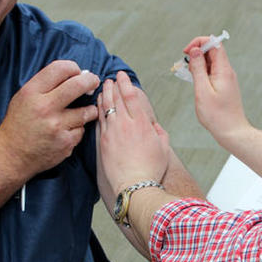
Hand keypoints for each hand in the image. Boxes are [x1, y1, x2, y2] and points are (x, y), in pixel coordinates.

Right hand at [0, 60, 100, 183]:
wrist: (10, 156)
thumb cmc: (17, 125)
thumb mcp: (22, 98)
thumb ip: (44, 85)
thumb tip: (74, 74)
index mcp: (31, 93)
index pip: (60, 69)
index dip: (74, 67)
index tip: (78, 72)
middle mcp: (44, 107)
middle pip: (78, 85)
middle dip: (91, 81)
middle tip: (94, 82)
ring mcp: (56, 126)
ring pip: (86, 111)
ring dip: (89, 110)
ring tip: (84, 111)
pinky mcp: (65, 143)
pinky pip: (81, 130)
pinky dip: (77, 130)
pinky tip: (67, 132)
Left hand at [97, 72, 169, 194]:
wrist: (134, 186)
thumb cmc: (151, 169)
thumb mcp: (163, 147)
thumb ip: (159, 132)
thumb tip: (154, 125)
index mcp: (142, 123)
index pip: (131, 96)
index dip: (125, 83)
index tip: (122, 76)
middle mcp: (125, 124)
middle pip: (116, 98)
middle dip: (113, 85)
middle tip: (111, 78)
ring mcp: (112, 132)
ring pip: (105, 107)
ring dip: (104, 95)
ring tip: (103, 88)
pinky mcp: (102, 141)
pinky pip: (99, 120)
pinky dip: (98, 110)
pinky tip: (98, 106)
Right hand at [183, 37, 248, 147]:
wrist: (231, 131)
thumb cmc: (217, 115)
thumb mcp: (202, 91)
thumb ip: (198, 69)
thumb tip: (195, 51)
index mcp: (224, 70)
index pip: (215, 44)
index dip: (200, 43)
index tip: (187, 52)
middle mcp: (227, 71)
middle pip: (212, 51)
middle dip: (197, 53)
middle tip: (185, 66)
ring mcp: (226, 78)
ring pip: (211, 61)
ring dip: (198, 64)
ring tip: (189, 75)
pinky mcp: (224, 85)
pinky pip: (212, 71)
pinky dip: (201, 72)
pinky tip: (195, 82)